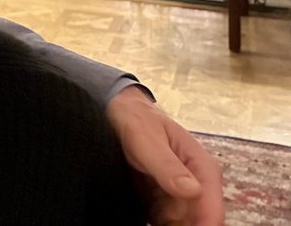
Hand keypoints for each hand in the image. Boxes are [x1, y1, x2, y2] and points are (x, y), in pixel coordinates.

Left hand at [106, 86, 223, 225]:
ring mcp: (180, 197)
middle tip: (159, 218)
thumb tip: (194, 191)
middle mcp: (197, 186)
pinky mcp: (163, 204)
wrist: (119, 115)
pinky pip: (166, 223)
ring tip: (150, 211)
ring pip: (183, 225)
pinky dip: (158, 224)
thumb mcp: (147, 139)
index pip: (212, 207)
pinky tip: (145, 214)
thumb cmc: (137, 121)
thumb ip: (167, 165)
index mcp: (202, 167)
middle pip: (199, 222)